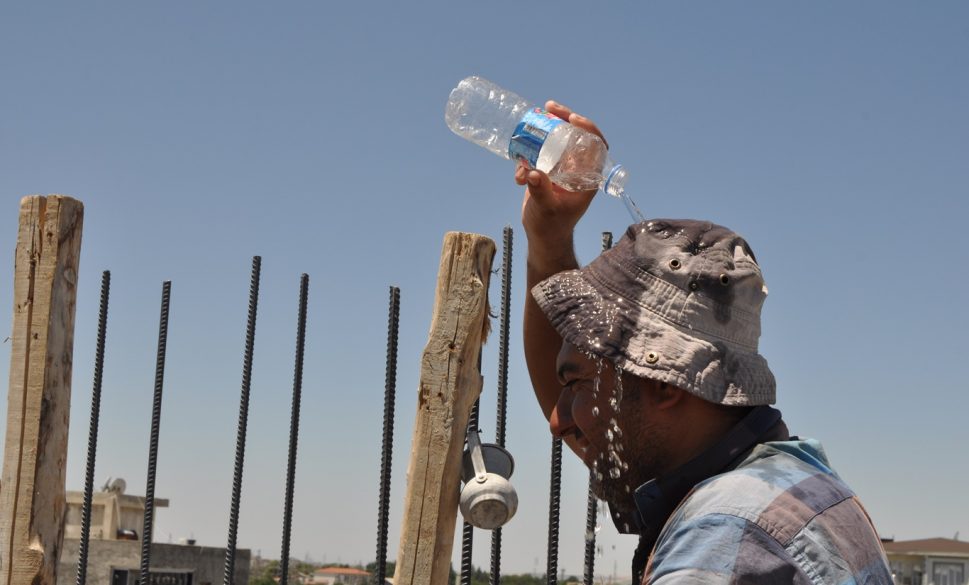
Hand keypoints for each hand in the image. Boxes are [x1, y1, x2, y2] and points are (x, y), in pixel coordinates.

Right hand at [517, 100, 608, 251]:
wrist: (542, 237)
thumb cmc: (552, 227)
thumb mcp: (547, 209)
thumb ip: (541, 192)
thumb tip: (533, 174)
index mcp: (587, 178)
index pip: (596, 146)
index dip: (588, 129)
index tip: (573, 119)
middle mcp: (577, 170)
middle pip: (575, 136)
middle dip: (563, 120)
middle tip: (549, 108)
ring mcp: (561, 169)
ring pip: (556, 141)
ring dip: (542, 133)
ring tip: (530, 123)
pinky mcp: (546, 172)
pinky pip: (538, 155)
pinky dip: (525, 158)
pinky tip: (517, 174)